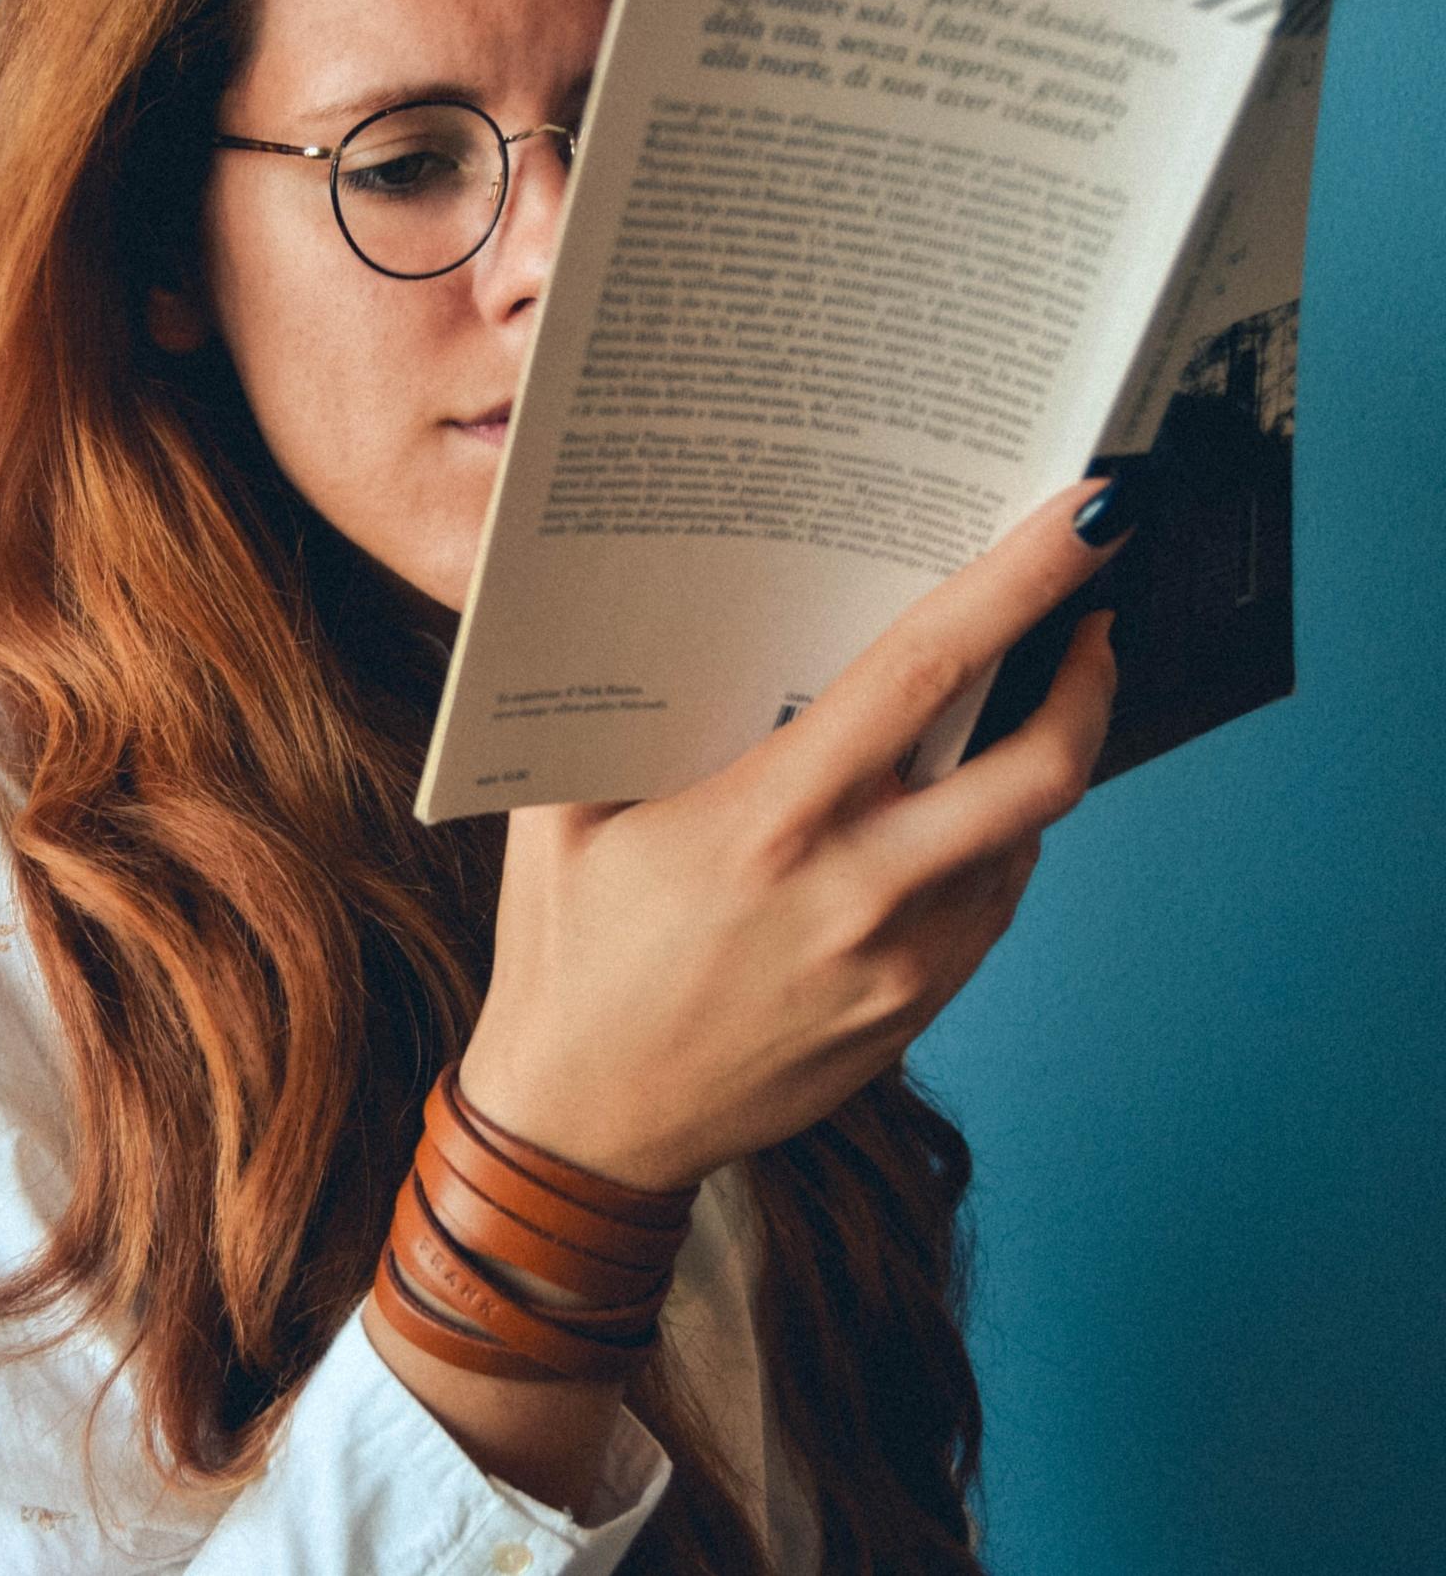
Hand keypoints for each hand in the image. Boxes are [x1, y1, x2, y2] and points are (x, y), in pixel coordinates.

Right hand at [460, 476, 1127, 1193]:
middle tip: (1089, 621)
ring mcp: (898, 963)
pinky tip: (950, 822)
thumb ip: (607, 713)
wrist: (585, 1126)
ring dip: (1040, 762)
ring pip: (1028, 839)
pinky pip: (990, 906)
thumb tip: (640, 602)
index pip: (926, 672)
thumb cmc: (564, 960)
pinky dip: (993, 846)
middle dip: (1089, 676)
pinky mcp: (912, 1014)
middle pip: (1039, 767)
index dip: (1023, 584)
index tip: (1089, 520)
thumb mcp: (557, 819)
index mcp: (768, 822)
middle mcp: (854, 891)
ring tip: (1011, 714)